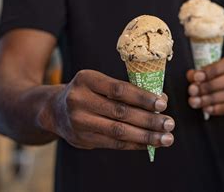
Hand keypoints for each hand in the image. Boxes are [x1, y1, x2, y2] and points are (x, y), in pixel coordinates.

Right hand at [38, 70, 174, 149]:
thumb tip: (161, 100)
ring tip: (166, 138)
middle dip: (149, 120)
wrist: (54, 110)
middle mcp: (79, 100)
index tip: (163, 103)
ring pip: (118, 131)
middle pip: (121, 112)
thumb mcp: (100, 83)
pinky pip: (114, 143)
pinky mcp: (82, 139)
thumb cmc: (88, 92)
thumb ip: (127, 90)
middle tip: (170, 123)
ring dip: (146, 136)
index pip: (119, 89)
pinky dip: (135, 144)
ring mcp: (79, 121)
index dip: (143, 97)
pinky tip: (150, 143)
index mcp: (86, 79)